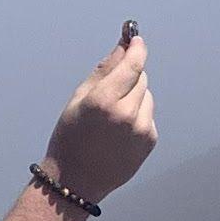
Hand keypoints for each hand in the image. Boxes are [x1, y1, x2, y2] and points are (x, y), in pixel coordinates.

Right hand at [44, 23, 157, 204]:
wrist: (75, 181)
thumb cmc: (71, 136)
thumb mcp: (79, 98)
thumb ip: (105, 68)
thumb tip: (124, 44)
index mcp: (104, 100)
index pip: (133, 64)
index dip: (137, 48)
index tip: (136, 39)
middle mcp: (127, 114)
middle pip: (141, 78)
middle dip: (129, 77)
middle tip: (110, 91)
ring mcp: (141, 130)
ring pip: (147, 96)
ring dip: (135, 97)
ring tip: (112, 116)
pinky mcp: (149, 141)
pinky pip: (148, 116)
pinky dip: (138, 116)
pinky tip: (119, 131)